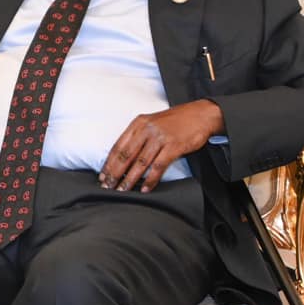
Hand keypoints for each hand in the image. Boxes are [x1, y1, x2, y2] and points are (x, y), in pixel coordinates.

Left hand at [100, 101, 223, 192]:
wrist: (200, 114)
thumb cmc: (175, 121)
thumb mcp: (152, 122)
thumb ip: (138, 136)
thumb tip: (124, 157)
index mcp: (138, 124)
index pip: (118, 146)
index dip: (109, 163)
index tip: (102, 176)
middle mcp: (146, 130)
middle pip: (125, 155)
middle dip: (115, 173)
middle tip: (108, 186)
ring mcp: (160, 138)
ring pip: (140, 163)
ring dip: (130, 179)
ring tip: (123, 190)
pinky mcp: (173, 146)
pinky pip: (158, 166)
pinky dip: (150, 179)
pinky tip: (145, 188)